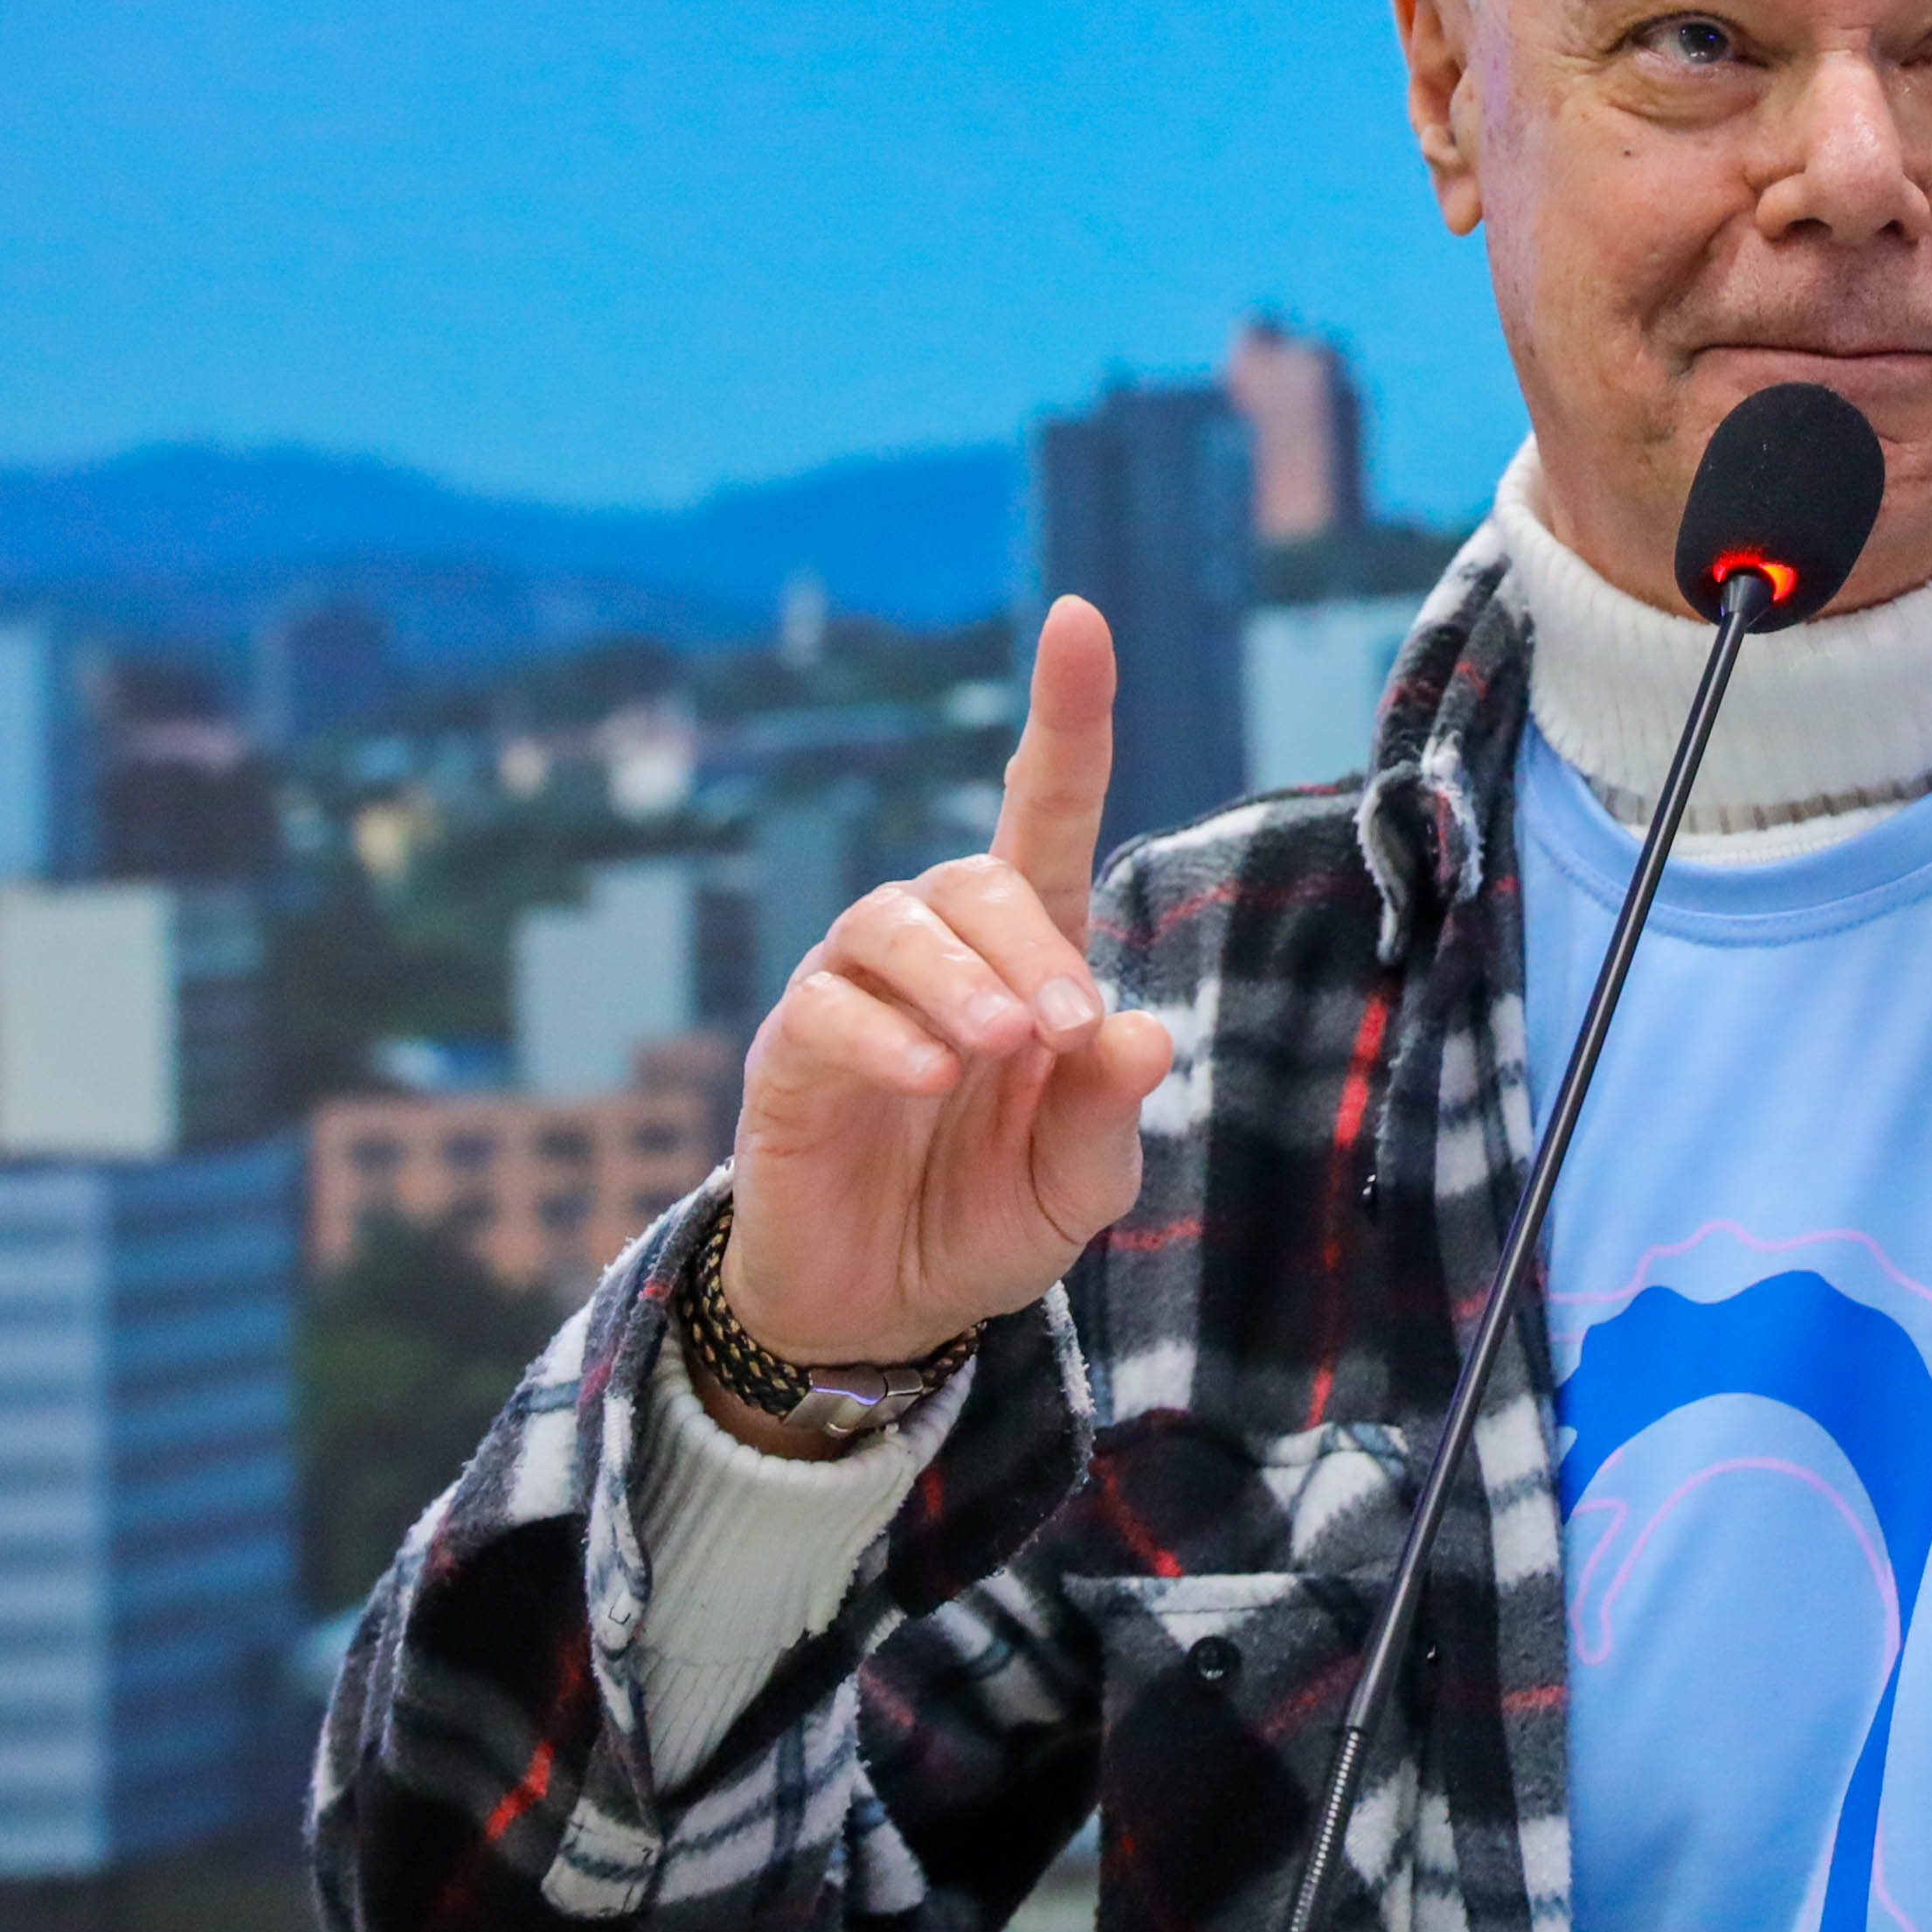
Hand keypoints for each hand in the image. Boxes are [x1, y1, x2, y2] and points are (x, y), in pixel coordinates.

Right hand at [707, 597, 1175, 1438]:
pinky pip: (827, 1009)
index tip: (1077, 618)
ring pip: (892, 923)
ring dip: (959, 980)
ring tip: (998, 1052)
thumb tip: (1143, 1031)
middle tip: (1056, 1031)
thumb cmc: (986, 1219)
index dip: (1063, 718)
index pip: (1041, 813)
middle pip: (972, 875)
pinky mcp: (789, 1054)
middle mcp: (936, 955)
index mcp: (1024, 960)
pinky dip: (887, 1038)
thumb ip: (1108, 1111)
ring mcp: (852, 996)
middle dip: (1026, 944)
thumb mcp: (1078, 1186)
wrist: (881, 1313)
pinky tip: (929, 1082)